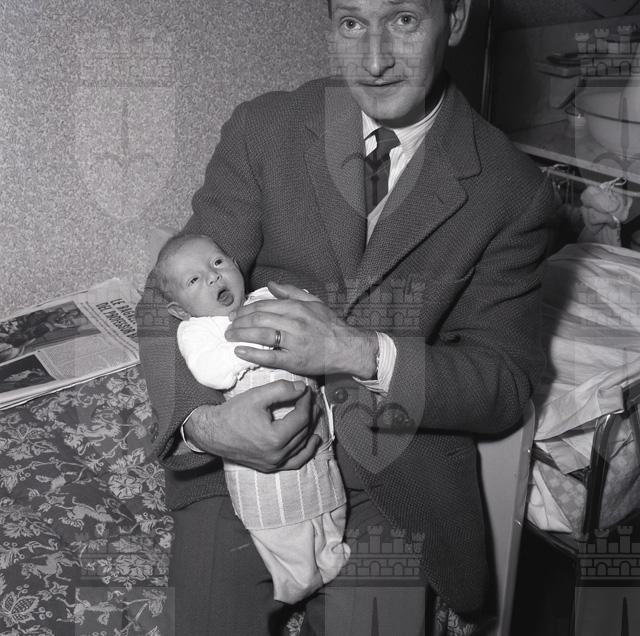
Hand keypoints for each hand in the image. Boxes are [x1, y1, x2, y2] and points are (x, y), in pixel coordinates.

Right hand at [184, 380, 320, 471]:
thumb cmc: (233, 413)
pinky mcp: (270, 467)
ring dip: (310, 428)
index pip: (301, 417)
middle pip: (304, 431)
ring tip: (313, 413)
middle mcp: (277, 454)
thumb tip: (303, 388)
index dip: (306, 401)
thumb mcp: (257, 396)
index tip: (306, 390)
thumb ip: (282, 390)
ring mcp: (274, 463)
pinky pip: (295, 462)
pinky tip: (313, 440)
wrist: (212, 432)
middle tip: (311, 398)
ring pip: (302, 446)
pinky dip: (306, 452)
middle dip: (310, 412)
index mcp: (275, 438)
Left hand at [225, 282, 377, 378]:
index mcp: (297, 307)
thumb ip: (292, 292)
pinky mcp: (294, 360)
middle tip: (228, 326)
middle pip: (258, 318)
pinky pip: (269, 356)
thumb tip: (270, 284)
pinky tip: (239, 351)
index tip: (235, 314)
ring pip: (260, 334)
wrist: (347, 348)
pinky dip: (252, 353)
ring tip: (229, 336)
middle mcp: (294, 322)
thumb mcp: (314, 302)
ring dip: (241, 334)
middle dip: (239, 321)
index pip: (264, 305)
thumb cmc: (330, 326)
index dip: (245, 309)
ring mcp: (294, 342)